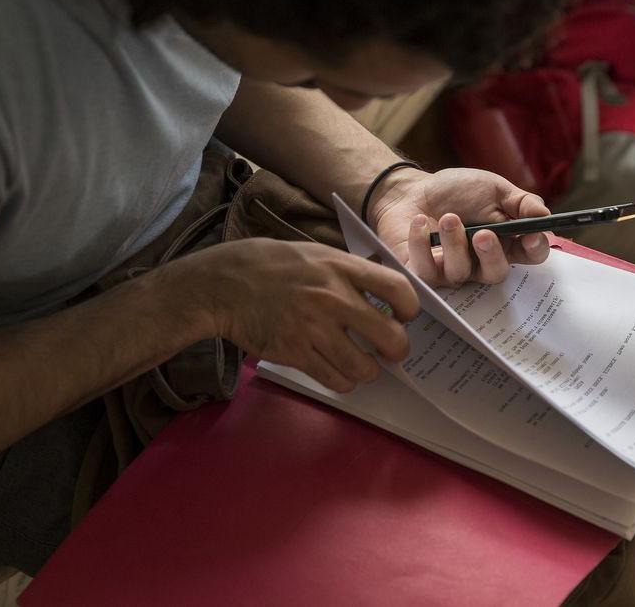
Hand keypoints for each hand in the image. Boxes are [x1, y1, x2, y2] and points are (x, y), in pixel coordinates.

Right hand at [172, 238, 419, 391]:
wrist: (224, 285)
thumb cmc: (271, 265)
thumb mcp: (316, 253)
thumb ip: (349, 271)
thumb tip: (384, 290)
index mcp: (341, 268)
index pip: (398, 289)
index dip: (410, 308)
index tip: (404, 315)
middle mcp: (333, 299)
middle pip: (390, 338)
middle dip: (397, 350)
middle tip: (391, 351)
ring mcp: (314, 329)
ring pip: (364, 368)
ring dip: (368, 370)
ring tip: (362, 363)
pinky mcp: (296, 354)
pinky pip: (336, 380)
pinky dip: (343, 380)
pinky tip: (339, 370)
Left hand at [368, 167, 550, 286]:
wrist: (410, 189)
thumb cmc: (455, 191)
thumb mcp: (494, 189)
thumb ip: (521, 202)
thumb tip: (545, 216)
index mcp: (505, 241)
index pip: (530, 255)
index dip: (534, 249)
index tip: (531, 236)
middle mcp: (481, 262)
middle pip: (496, 274)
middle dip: (491, 255)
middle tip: (483, 234)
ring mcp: (452, 271)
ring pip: (459, 273)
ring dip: (454, 243)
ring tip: (448, 217)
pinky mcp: (423, 274)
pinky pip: (425, 273)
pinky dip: (422, 244)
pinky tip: (420, 222)